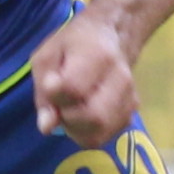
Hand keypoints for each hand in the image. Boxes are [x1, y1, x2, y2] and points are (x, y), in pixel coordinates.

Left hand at [30, 7, 137, 144]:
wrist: (111, 37)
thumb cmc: (73, 45)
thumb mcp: (47, 56)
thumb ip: (43, 91)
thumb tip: (47, 126)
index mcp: (98, 55)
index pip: (74, 89)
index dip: (55, 95)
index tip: (50, 84)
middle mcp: (121, 78)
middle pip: (93, 117)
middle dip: (67, 118)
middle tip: (60, 103)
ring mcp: (130, 97)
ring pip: (100, 133)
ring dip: (76, 128)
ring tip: (70, 109)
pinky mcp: (131, 113)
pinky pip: (105, 136)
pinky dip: (87, 132)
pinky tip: (82, 114)